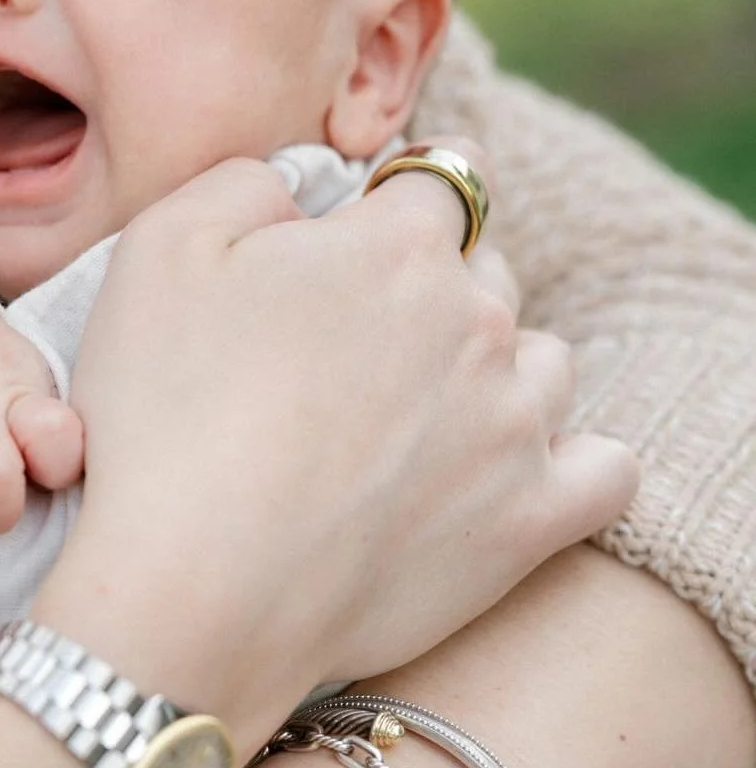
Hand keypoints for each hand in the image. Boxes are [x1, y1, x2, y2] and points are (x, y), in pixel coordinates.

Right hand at [36, 144, 637, 751]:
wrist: (192, 589)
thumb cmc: (160, 412)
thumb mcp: (159, 248)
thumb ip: (245, 183)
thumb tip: (298, 189)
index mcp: (396, 244)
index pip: (437, 178)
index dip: (390, 202)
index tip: (346, 243)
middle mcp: (475, 321)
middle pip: (486, 272)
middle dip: (433, 289)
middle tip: (348, 349)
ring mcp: (515, 424)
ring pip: (544, 362)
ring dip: (497, 370)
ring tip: (417, 415)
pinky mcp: (530, 521)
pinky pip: (607, 470)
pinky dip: (574, 463)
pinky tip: (515, 470)